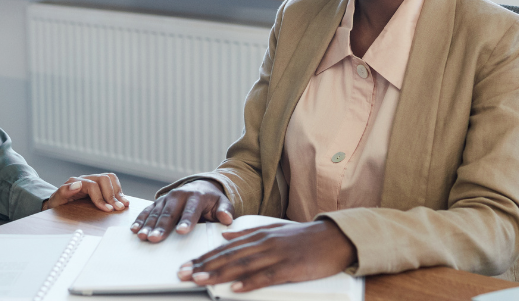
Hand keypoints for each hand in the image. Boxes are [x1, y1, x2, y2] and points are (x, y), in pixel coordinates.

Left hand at [41, 173, 128, 211]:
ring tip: (123, 204)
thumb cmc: (57, 204)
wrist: (57, 204)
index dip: (101, 198)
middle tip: (118, 209)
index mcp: (75, 181)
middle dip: (112, 195)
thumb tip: (77, 184)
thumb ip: (63, 192)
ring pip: (110, 178)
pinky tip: (122, 200)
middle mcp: (85, 178)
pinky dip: (119, 190)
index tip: (108, 210)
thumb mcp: (55, 201)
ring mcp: (93, 180)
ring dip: (118, 191)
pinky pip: (112, 182)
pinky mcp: (99, 185)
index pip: (92, 185)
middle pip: (104, 179)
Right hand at [130, 179, 232, 241]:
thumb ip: (226, 211)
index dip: (186, 221)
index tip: (181, 231)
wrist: (201, 186)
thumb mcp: (222, 203)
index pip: (191, 210)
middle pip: (170, 213)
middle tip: (155, 239)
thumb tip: (227, 218)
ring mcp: (167, 198)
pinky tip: (134, 229)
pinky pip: (147, 211)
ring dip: (148, 225)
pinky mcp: (158, 202)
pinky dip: (140, 220)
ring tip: (142, 237)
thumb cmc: (212, 201)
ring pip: (156, 213)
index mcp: (197, 197)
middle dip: (162, 226)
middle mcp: (180, 195)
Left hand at [177, 220, 356, 292]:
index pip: (225, 248)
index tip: (187, 266)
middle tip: (184, 274)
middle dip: (204, 266)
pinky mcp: (290, 268)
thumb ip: (248, 233)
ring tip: (201, 280)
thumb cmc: (305, 238)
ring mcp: (277, 255)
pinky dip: (250, 282)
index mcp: (259, 235)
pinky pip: (267, 276)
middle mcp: (264, 243)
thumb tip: (225, 237)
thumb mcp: (273, 230)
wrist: (334, 238)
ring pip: (243, 265)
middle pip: (229, 256)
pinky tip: (235, 288)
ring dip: (220, 273)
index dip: (204, 257)